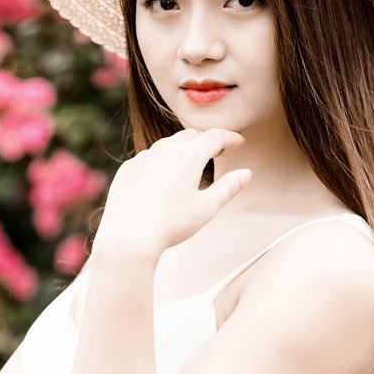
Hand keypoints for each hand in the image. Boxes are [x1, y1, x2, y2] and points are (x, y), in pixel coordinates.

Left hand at [92, 127, 252, 256]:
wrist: (128, 237)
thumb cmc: (170, 225)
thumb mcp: (207, 208)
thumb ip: (229, 188)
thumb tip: (246, 174)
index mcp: (188, 157)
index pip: (215, 136)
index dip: (231, 137)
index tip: (239, 142)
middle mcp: (164, 150)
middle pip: (191, 136)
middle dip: (207, 141)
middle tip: (218, 151)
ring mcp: (143, 158)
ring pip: (168, 145)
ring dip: (183, 149)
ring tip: (191, 163)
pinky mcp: (128, 169)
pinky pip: (148, 158)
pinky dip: (161, 161)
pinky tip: (163, 178)